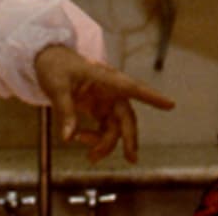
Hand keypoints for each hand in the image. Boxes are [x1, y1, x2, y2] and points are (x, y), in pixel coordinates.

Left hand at [34, 45, 174, 162]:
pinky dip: (96, 139)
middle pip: (126, 116)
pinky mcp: (97, 107)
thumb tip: (69, 137)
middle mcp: (110, 90)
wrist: (46, 60)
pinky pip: (104, 128)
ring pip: (115, 127)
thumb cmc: (54, 67)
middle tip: (131, 158)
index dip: (151, 97)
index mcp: (104, 78)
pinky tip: (81, 140)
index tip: (171, 105)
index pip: (131, 88)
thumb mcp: (57, 87)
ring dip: (106, 144)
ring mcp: (105, 99)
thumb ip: (65, 112)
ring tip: (90, 157)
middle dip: (129, 138)